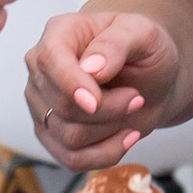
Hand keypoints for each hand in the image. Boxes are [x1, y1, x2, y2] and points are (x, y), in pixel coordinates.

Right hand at [24, 7, 183, 169]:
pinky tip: (126, 137)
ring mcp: (42, 103)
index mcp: (60, 33)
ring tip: (131, 111)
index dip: (70, 85)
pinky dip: (105, 155)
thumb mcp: (144, 33)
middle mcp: (42, 68)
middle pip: (62, 105)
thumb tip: (91, 68)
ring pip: (68, 136)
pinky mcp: (51, 134)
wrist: (150, 78)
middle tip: (136, 98)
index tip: (95, 102)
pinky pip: (71, 159)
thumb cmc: (144, 50)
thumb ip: (117, 42)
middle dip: (108, 110)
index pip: (49, 60)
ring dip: (110, 131)